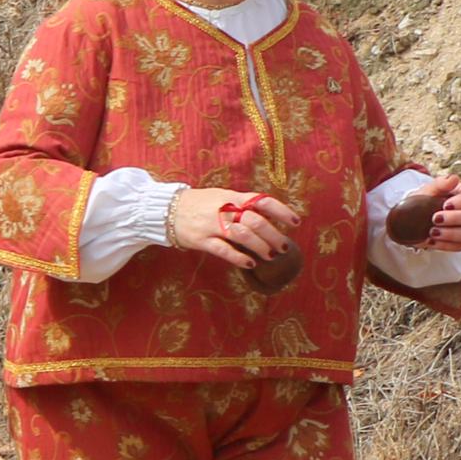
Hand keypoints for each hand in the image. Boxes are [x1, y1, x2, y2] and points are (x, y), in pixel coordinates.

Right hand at [166, 186, 298, 269]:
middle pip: (256, 222)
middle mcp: (224, 210)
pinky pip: (224, 250)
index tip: (295, 222)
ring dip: (260, 247)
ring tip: (270, 256)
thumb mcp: (221, 197)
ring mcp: (212, 225)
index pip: (262, 201)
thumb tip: (268, 217)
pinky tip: (250, 263)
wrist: (165, 209)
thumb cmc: (199, 204)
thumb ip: (242, 205)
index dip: (281, 211)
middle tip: (283, 246)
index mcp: (232, 197)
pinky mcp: (201, 240)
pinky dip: (239, 257)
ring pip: (242, 236)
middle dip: (273, 235)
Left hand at [410, 175, 460, 253]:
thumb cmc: (424, 200)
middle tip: (434, 219)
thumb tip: (454, 178)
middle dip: (456, 218)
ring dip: (452, 234)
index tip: (445, 205)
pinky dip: (446, 245)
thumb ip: (440, 184)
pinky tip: (432, 241)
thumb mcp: (429, 190)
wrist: (413, 219)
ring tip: (432, 232)